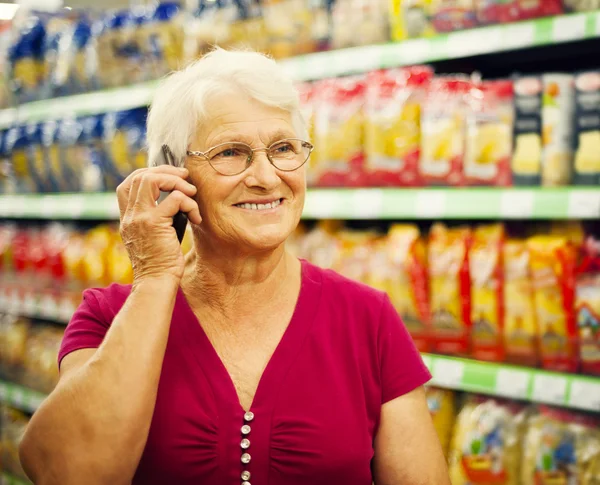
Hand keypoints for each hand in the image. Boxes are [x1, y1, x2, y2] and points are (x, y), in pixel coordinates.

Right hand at [117, 166, 201, 283]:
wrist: (157, 282)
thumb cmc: (162, 262)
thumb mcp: (154, 236)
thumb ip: (157, 217)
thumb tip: (176, 198)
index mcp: (128, 218)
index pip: (129, 183)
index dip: (149, 173)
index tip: (171, 179)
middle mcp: (130, 215)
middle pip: (140, 175)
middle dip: (166, 171)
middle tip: (186, 178)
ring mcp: (139, 217)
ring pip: (152, 179)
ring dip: (177, 182)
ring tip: (192, 193)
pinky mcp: (154, 223)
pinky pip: (175, 198)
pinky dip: (190, 203)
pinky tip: (196, 217)